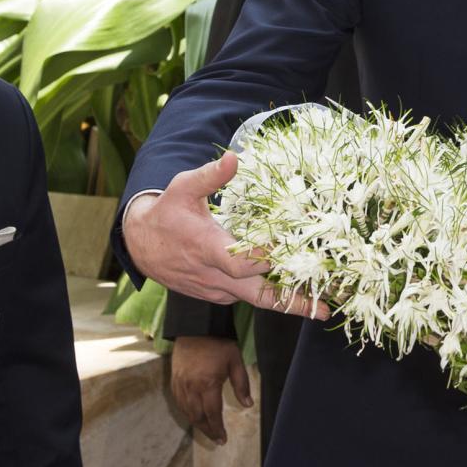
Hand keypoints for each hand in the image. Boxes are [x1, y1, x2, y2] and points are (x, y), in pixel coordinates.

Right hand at [121, 153, 328, 317]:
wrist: (140, 245)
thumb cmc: (166, 212)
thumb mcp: (183, 187)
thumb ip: (210, 175)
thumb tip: (234, 157)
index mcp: (207, 248)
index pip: (240, 263)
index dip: (265, 260)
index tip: (291, 255)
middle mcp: (213, 276)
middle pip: (256, 296)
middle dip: (291, 303)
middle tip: (325, 309)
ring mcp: (216, 290)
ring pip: (254, 298)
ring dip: (285, 299)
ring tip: (322, 300)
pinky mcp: (217, 295)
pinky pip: (245, 297)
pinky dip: (267, 294)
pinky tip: (292, 288)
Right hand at [171, 335, 252, 443]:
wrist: (196, 327)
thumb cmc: (219, 343)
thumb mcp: (236, 361)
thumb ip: (242, 384)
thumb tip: (248, 405)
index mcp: (207, 384)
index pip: (212, 413)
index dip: (217, 428)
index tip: (223, 439)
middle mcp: (191, 387)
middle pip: (197, 416)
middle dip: (207, 430)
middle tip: (216, 439)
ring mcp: (180, 384)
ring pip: (186, 411)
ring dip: (196, 423)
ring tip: (207, 430)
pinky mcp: (174, 379)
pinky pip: (178, 401)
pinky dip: (186, 412)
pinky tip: (193, 415)